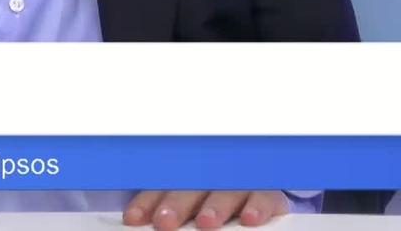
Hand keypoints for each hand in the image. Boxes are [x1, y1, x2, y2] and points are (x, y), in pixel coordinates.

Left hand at [124, 190, 289, 229]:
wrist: (254, 182)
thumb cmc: (211, 196)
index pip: (161, 188)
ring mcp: (239, 183)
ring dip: (215, 206)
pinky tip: (249, 219)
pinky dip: (258, 206)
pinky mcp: (267, 193)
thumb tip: (144, 222)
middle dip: (176, 204)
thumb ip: (170, 209)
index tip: (134, 219)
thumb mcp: (189, 200)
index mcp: (186, 179)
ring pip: (226, 190)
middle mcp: (211, 177)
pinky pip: (263, 196)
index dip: (147, 202)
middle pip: (191, 188)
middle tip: (165, 221)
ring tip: (205, 222)